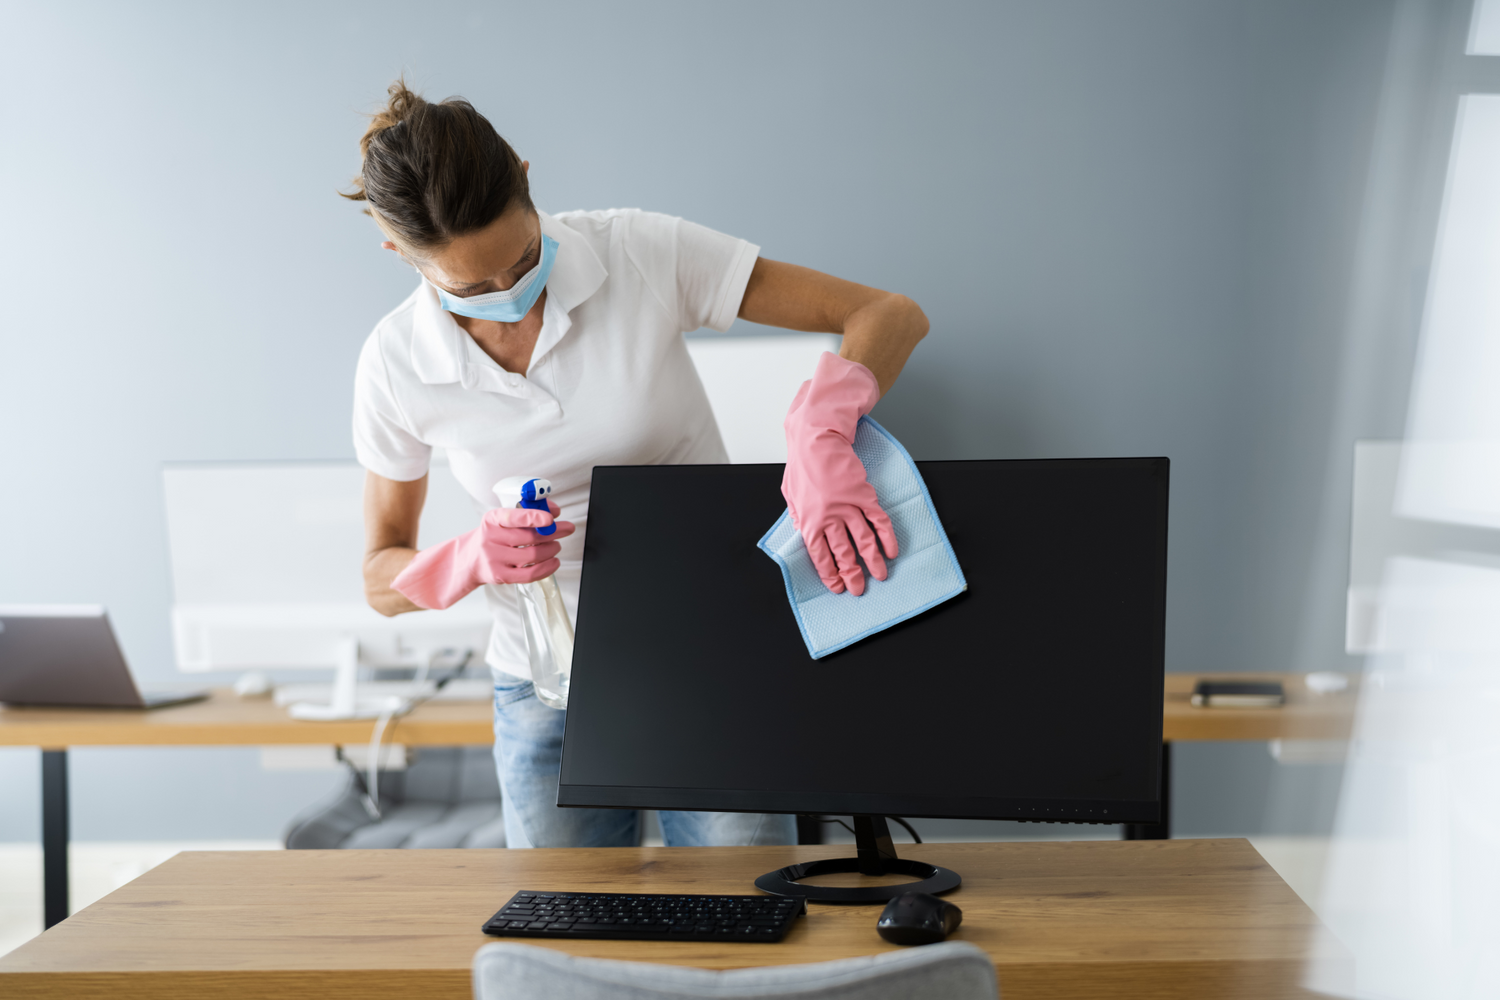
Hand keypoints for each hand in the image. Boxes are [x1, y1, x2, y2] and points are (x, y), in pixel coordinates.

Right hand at [392, 500, 575, 609]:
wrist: (466, 561)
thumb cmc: (490, 538)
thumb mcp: (501, 521)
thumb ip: (525, 514)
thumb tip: (554, 512)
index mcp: (491, 520)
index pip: (514, 516)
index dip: (534, 516)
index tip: (551, 517)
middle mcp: (490, 539)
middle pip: (529, 537)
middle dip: (553, 532)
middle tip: (566, 529)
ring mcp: (493, 559)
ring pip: (532, 555)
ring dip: (552, 549)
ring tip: (557, 545)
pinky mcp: (499, 576)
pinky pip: (529, 574)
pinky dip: (547, 568)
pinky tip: (554, 562)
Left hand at [782, 353, 898, 594]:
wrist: (816, 437)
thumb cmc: (802, 462)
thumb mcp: (791, 494)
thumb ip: (798, 515)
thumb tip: (802, 530)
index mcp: (808, 521)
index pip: (820, 556)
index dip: (830, 573)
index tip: (838, 586)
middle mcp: (828, 518)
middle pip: (843, 553)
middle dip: (853, 574)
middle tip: (860, 589)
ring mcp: (847, 507)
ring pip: (864, 541)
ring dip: (873, 561)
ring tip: (881, 575)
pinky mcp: (864, 494)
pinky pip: (879, 520)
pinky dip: (887, 537)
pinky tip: (892, 550)